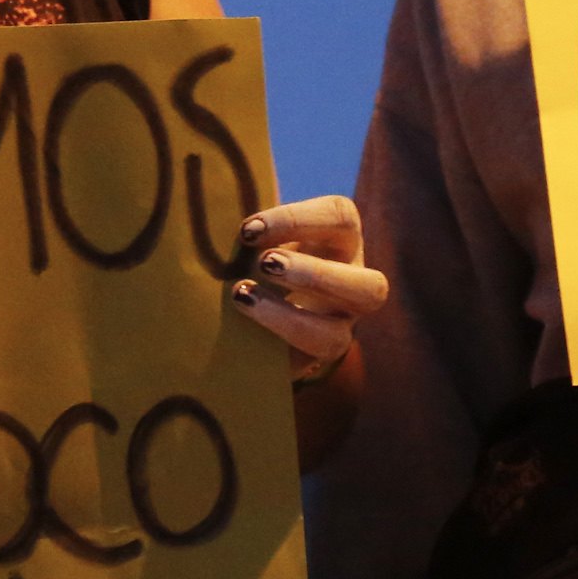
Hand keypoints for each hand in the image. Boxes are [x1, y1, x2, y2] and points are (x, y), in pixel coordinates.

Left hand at [231, 196, 385, 383]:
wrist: (254, 306)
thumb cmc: (256, 253)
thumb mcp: (256, 236)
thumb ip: (245, 231)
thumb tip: (208, 220)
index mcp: (342, 239)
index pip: (340, 218)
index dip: (296, 221)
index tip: (246, 231)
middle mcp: (355, 284)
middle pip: (370, 286)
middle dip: (314, 274)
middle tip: (264, 264)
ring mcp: (341, 326)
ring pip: (337, 337)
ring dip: (290, 317)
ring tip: (243, 296)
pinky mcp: (316, 357)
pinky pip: (307, 360)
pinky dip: (271, 340)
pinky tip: (240, 328)